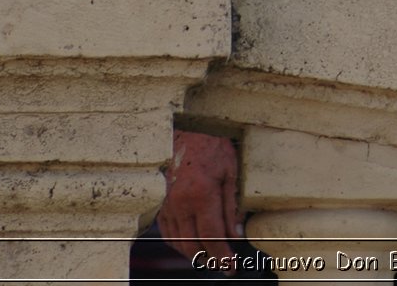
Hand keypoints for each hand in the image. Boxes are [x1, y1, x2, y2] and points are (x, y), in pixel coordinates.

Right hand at [158, 130, 241, 265]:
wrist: (187, 130)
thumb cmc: (212, 147)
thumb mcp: (231, 172)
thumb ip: (232, 206)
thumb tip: (236, 233)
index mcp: (202, 195)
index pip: (212, 236)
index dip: (221, 255)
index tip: (230, 267)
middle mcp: (181, 203)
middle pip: (192, 244)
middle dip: (208, 259)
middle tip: (223, 265)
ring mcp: (167, 204)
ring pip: (177, 241)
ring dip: (193, 254)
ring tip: (209, 258)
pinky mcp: (160, 202)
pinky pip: (166, 231)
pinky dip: (178, 242)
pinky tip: (190, 244)